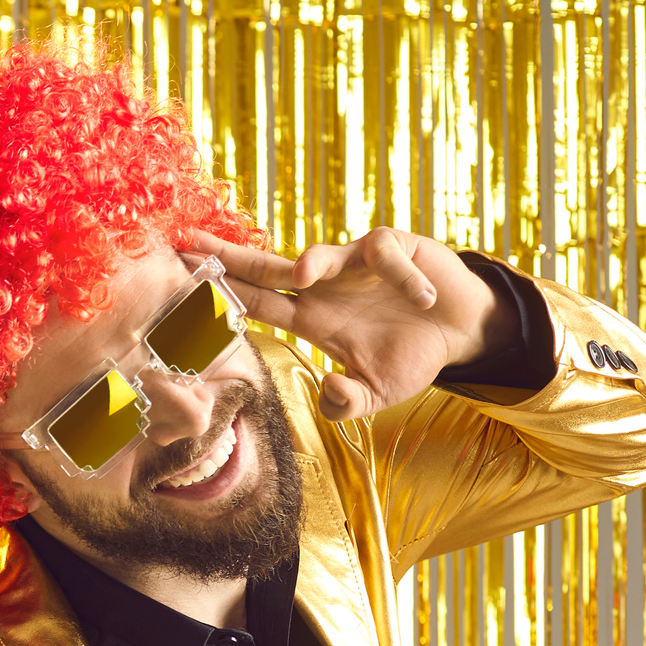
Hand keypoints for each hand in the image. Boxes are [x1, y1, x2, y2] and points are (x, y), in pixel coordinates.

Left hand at [192, 227, 516, 421]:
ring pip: (322, 254)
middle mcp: (325, 287)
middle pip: (267, 268)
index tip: (184, 286)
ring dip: (312, 261)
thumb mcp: (377, 395)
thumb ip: (347, 404)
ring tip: (304, 273)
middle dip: (229, 255)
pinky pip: (386, 254)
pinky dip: (401, 276)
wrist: (461, 331)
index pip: (255, 303)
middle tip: (189, 242)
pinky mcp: (395, 247)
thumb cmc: (412, 357)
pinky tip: (421, 298)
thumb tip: (327, 389)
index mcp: (313, 319)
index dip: (222, 295)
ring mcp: (356, 264)